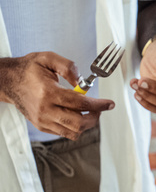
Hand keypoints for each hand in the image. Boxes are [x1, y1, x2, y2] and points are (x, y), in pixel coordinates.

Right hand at [0, 53, 114, 139]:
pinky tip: (76, 115)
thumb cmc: (30, 69)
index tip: (110, 104)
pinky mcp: (42, 126)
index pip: (80, 104)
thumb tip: (83, 84)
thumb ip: (68, 67)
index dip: (99, 105)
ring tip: (89, 112)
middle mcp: (45, 110)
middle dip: (94, 117)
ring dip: (87, 124)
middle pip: (78, 123)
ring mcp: (43, 120)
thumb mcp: (48, 58)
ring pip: (73, 132)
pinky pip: (65, 133)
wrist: (9, 81)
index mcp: (48, 93)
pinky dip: (75, 127)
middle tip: (99, 109)